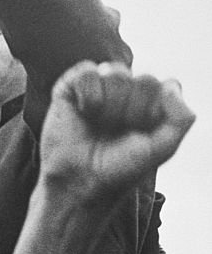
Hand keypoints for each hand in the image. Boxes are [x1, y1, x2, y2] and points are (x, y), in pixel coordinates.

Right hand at [39, 61, 194, 202]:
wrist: (79, 181)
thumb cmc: (118, 169)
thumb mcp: (162, 149)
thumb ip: (181, 119)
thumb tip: (169, 87)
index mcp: (149, 104)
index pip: (164, 86)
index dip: (152, 111)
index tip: (140, 136)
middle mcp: (125, 92)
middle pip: (144, 80)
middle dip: (132, 111)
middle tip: (115, 134)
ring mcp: (99, 87)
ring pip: (117, 73)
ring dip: (109, 106)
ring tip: (98, 125)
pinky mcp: (71, 87)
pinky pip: (88, 71)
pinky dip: (89, 93)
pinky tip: (84, 112)